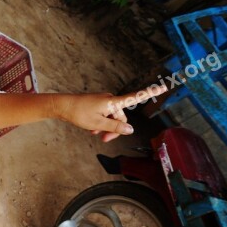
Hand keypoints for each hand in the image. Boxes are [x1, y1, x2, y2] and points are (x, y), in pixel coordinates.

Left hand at [52, 84, 166, 141]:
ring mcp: (104, 102)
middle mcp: (110, 100)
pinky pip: (105, 115)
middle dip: (115, 129)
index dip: (150, 93)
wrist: (62, 106)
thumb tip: (131, 129)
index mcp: (113, 102)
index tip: (164, 86)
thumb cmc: (78, 113)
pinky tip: (92, 129)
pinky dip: (101, 123)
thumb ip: (115, 127)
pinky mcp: (98, 104)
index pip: (135, 97)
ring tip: (95, 133)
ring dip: (106, 127)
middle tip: (104, 140)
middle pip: (121, 117)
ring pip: (112, 118)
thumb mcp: (98, 124)